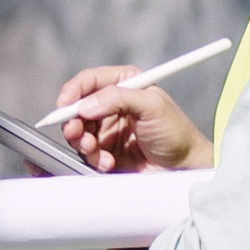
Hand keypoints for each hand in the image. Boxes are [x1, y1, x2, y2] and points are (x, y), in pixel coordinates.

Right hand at [50, 65, 213, 173]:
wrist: (184, 169)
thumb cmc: (177, 133)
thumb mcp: (152, 106)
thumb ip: (119, 98)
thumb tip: (87, 105)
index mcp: (125, 84)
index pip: (90, 80)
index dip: (74, 90)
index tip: (65, 104)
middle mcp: (113, 105)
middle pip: (78, 107)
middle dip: (73, 121)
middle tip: (76, 132)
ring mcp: (108, 130)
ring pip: (79, 132)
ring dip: (83, 142)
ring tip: (94, 150)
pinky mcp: (106, 152)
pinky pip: (87, 153)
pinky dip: (94, 159)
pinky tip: (108, 163)